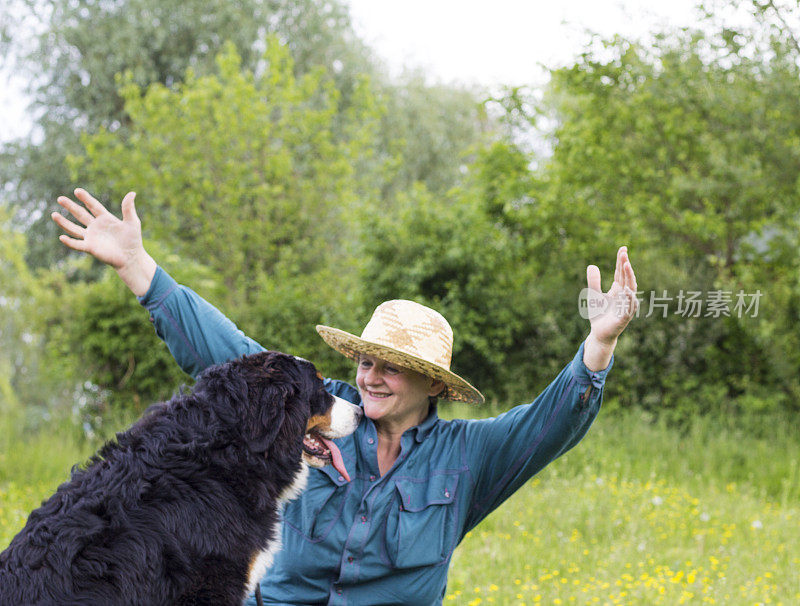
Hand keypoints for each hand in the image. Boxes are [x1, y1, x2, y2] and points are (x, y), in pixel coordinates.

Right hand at [52, 188, 156, 295]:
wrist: (131, 257)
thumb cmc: (133, 240)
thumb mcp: (132, 222)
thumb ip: (128, 208)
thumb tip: (132, 193)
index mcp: (105, 218)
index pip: (93, 206)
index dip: (86, 199)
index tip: (77, 191)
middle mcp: (96, 226)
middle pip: (81, 214)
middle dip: (70, 206)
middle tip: (60, 198)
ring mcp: (91, 237)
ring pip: (74, 228)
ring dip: (64, 222)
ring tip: (53, 214)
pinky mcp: (90, 248)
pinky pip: (77, 244)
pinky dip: (69, 242)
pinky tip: (62, 237)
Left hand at [583, 246, 637, 370]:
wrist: (599, 333)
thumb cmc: (599, 314)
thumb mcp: (593, 295)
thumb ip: (593, 281)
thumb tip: (592, 265)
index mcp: (618, 290)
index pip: (621, 273)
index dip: (622, 261)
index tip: (623, 248)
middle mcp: (624, 296)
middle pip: (627, 278)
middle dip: (626, 266)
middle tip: (624, 253)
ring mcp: (626, 306)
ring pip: (630, 290)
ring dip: (629, 278)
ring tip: (627, 265)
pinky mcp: (624, 318)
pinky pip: (628, 307)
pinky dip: (629, 299)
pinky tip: (627, 291)